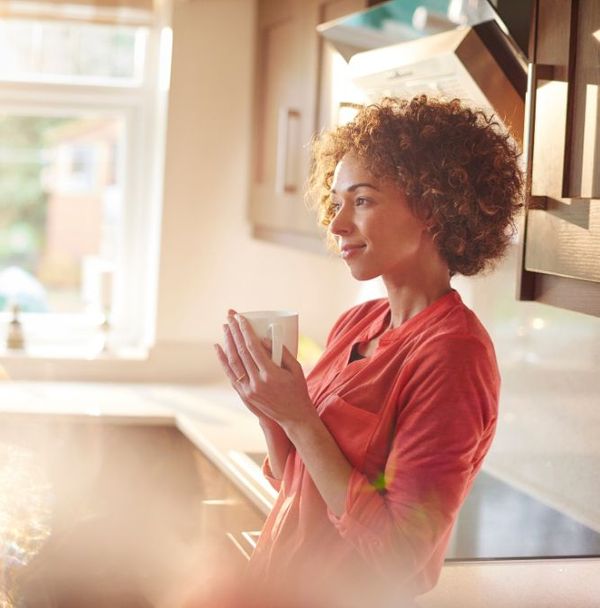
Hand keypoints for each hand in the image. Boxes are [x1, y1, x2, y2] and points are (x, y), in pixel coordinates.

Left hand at [214, 309, 315, 430]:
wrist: (294, 417)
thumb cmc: (298, 390)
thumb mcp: (296, 369)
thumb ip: (281, 352)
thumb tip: (262, 339)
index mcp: (271, 374)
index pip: (253, 347)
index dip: (245, 331)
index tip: (241, 317)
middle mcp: (257, 382)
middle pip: (240, 352)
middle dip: (234, 332)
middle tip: (230, 316)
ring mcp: (249, 390)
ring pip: (233, 362)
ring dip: (227, 343)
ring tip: (225, 327)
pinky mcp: (245, 395)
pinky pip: (231, 374)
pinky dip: (223, 360)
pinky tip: (219, 348)